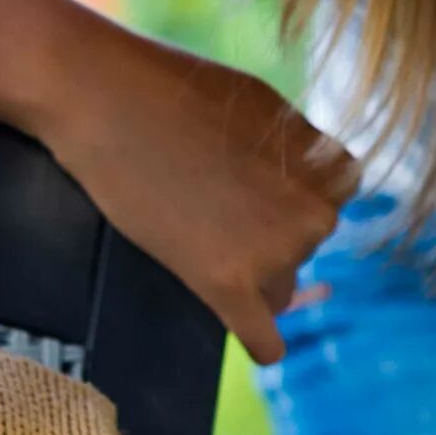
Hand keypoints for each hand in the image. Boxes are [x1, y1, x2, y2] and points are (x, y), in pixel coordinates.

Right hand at [0, 0, 356, 363]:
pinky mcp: (225, 284)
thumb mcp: (269, 106)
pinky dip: (261, 342)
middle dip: (269, 234)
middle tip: (213, 207)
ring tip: (198, 237)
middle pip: (303, 246)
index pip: (330, 202)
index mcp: (330, 168)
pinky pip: (263, 339)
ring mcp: (272, 253)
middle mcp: (314, 214)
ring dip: (251, 276)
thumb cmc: (178, 90)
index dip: (289, 195)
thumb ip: (302, 150)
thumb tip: (321, 181)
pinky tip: (259, 344)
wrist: (105, 98)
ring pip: (280, 288)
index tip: (252, 187)